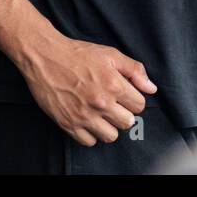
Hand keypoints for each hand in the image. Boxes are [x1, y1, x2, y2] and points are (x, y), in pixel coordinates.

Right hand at [19, 27, 156, 145]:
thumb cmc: (78, 54)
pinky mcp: (68, 124)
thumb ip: (135, 70)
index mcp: (114, 85)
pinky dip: (90, 134)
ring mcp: (84, 115)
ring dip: (109, 126)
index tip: (125, 96)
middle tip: (114, 105)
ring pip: (111, 136)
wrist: (45, 57)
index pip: (139, 106)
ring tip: (102, 114)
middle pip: (127, 123)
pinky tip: (88, 119)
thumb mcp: (111, 55)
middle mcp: (100, 103)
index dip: (134, 100)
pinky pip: (89, 141)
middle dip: (124, 113)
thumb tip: (151, 88)